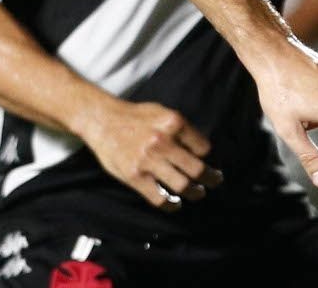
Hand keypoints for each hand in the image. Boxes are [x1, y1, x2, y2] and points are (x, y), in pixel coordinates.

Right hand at [74, 99, 222, 210]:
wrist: (102, 120)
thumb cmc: (133, 116)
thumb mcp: (161, 112)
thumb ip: (180, 129)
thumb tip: (200, 150)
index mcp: (173, 122)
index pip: (203, 147)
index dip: (206, 156)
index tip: (206, 161)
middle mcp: (162, 142)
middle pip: (197, 169)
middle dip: (210, 178)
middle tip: (215, 181)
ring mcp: (148, 161)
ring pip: (182, 186)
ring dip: (195, 193)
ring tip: (198, 193)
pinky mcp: (135, 177)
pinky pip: (159, 198)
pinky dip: (171, 206)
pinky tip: (175, 205)